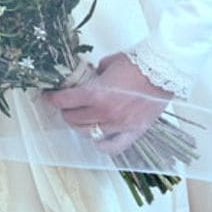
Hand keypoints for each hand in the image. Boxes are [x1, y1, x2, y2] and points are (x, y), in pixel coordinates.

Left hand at [45, 52, 172, 153]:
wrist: (163, 72)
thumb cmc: (135, 64)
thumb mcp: (107, 64)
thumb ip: (93, 75)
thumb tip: (84, 79)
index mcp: (95, 94)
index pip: (64, 101)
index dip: (52, 99)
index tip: (48, 96)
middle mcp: (105, 113)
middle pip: (73, 119)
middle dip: (65, 111)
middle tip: (66, 105)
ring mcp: (119, 125)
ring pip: (88, 133)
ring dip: (79, 126)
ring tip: (79, 118)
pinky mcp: (133, 132)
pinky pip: (112, 147)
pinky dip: (101, 144)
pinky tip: (96, 137)